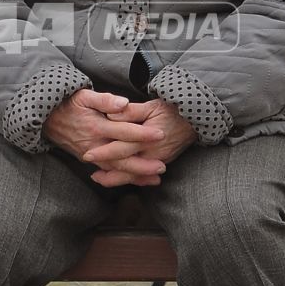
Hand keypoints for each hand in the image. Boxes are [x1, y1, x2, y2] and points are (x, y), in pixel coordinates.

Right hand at [43, 90, 166, 187]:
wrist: (47, 118)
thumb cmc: (68, 104)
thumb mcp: (84, 95)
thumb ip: (104, 100)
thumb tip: (123, 103)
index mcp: (95, 126)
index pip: (123, 131)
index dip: (142, 134)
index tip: (161, 134)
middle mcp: (94, 144)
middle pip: (121, 158)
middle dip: (142, 164)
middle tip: (162, 165)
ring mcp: (91, 154)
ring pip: (116, 169)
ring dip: (136, 175)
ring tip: (156, 178)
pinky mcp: (91, 160)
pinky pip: (109, 172)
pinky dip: (124, 177)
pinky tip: (139, 180)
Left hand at [80, 99, 196, 185]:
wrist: (196, 119)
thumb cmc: (172, 110)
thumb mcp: (152, 106)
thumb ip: (131, 111)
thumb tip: (111, 115)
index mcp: (147, 138)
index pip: (121, 148)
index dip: (104, 153)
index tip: (88, 154)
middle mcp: (153, 153)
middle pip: (126, 168)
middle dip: (108, 174)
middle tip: (92, 176)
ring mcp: (159, 159)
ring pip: (135, 175)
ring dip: (117, 179)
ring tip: (101, 179)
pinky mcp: (163, 161)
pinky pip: (144, 174)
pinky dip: (131, 178)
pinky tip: (120, 177)